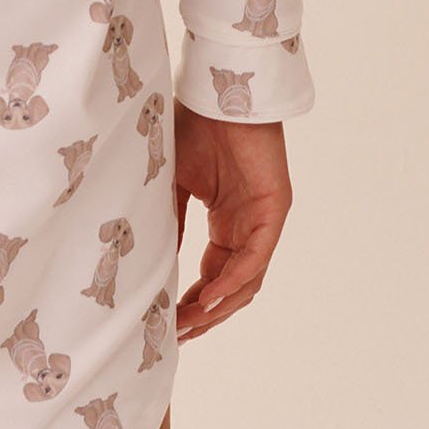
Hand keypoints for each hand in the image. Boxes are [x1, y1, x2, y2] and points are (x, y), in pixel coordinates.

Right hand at [171, 102, 293, 341]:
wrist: (216, 93)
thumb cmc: (193, 127)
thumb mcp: (172, 184)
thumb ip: (171, 224)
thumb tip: (154, 268)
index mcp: (226, 221)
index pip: (213, 275)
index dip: (191, 302)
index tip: (167, 323)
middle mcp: (246, 226)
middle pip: (230, 287)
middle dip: (204, 315)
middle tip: (175, 335)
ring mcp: (262, 221)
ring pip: (245, 281)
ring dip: (217, 306)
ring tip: (188, 325)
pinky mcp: (274, 211)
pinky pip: (255, 258)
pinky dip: (232, 282)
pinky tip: (209, 298)